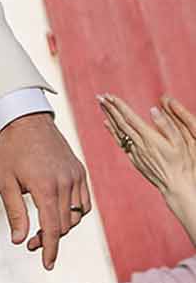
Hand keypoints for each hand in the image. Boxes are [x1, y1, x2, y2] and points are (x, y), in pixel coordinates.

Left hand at [0, 112, 90, 269]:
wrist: (26, 121)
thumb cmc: (11, 152)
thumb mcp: (5, 183)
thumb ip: (15, 213)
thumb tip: (19, 240)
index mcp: (46, 188)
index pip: (53, 228)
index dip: (50, 249)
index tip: (47, 265)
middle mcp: (66, 183)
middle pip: (65, 224)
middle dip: (50, 239)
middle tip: (31, 242)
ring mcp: (76, 176)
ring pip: (77, 215)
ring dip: (63, 228)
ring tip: (43, 229)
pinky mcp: (80, 171)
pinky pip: (85, 201)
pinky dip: (76, 213)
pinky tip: (60, 215)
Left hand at [99, 94, 195, 244]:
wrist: (177, 186)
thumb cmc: (183, 163)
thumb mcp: (180, 142)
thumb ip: (166, 125)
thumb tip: (153, 109)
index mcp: (150, 138)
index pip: (130, 118)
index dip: (119, 106)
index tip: (109, 96)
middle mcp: (139, 145)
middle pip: (120, 123)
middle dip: (110, 108)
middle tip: (100, 96)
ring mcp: (135, 153)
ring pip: (118, 132)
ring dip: (109, 117)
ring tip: (101, 106)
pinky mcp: (135, 160)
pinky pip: (120, 142)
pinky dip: (112, 132)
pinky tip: (107, 125)